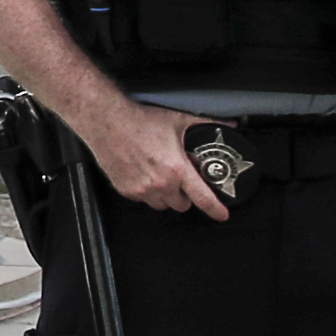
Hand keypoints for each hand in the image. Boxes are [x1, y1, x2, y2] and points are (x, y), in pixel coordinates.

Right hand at [71, 96, 233, 221]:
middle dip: (184, 195)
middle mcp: (160, 183)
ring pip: (162, 205)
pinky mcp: (127, 190)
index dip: (216, 209)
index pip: (202, 197)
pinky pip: (143, 200)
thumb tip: (227, 125)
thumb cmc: (140, 121)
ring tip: (161, 176)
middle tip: (180, 180)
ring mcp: (142, 189)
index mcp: (176, 169)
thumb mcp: (178, 120)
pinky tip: (144, 174)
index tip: (221, 214)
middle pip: (181, 205)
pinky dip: (147, 192)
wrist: (108, 122)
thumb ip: (207, 125)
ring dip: (165, 196)